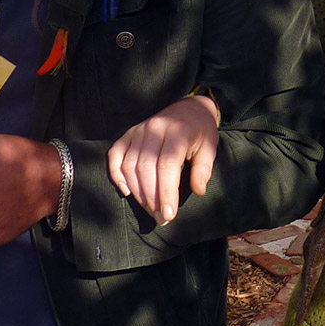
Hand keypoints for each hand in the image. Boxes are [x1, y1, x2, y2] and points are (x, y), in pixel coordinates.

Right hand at [107, 95, 219, 223]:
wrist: (189, 108)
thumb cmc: (200, 131)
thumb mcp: (209, 148)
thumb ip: (203, 169)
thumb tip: (198, 191)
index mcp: (177, 132)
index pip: (166, 166)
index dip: (166, 193)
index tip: (168, 215)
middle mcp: (155, 129)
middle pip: (146, 168)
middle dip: (151, 198)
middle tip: (160, 218)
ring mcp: (139, 130)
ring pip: (130, 165)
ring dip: (137, 192)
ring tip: (149, 209)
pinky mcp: (129, 133)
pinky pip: (115, 155)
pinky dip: (117, 175)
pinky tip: (127, 191)